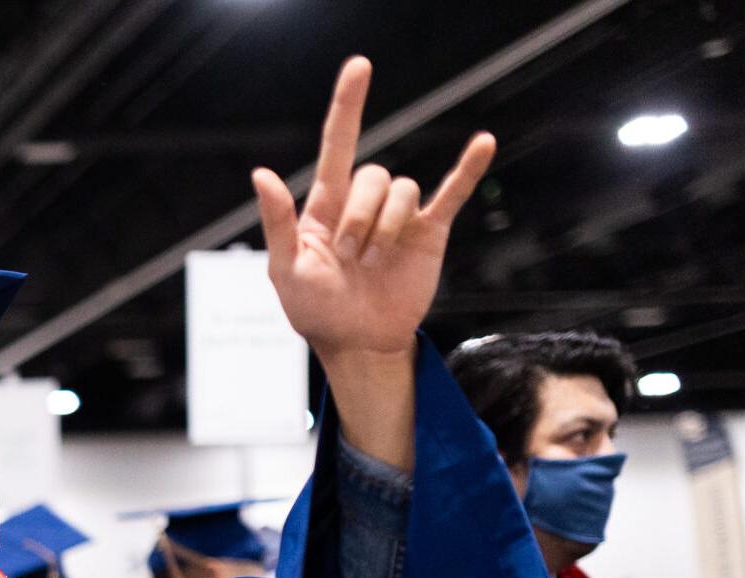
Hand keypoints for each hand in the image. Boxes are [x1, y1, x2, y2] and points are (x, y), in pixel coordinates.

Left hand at [252, 58, 493, 469]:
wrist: (357, 343)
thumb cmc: (314, 310)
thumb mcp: (285, 270)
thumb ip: (277, 222)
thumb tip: (261, 173)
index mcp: (325, 206)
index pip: (338, 145)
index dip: (348, 107)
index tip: (359, 67)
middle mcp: (364, 204)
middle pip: (372, 175)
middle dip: (361, 216)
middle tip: (350, 255)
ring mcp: (398, 216)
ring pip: (403, 189)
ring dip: (389, 226)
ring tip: (375, 261)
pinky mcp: (428, 232)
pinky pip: (451, 193)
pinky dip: (467, 168)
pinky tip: (483, 143)